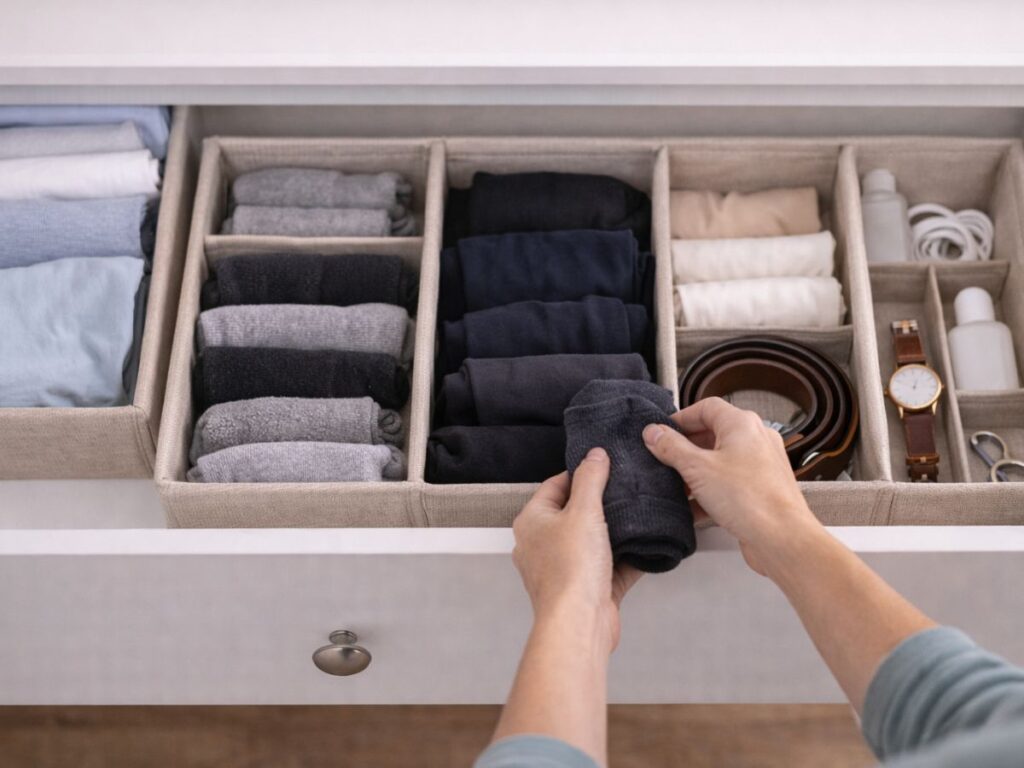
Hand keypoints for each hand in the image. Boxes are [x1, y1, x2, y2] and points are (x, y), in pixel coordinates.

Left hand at [512, 448, 642, 651]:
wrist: (579, 624)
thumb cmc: (570, 571)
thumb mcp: (584, 511)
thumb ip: (590, 479)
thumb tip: (594, 455)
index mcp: (532, 522)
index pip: (554, 486)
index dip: (580, 474)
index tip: (603, 467)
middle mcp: (542, 545)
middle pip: (574, 514)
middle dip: (601, 504)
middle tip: (623, 491)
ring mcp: (563, 568)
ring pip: (593, 542)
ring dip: (615, 532)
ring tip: (637, 516)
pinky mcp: (585, 589)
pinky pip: (608, 567)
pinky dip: (625, 559)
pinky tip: (644, 548)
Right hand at [642, 397, 820, 574]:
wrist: (782, 538)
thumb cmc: (748, 498)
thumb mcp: (697, 468)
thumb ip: (671, 447)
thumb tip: (653, 432)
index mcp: (742, 424)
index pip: (706, 408)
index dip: (681, 418)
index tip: (661, 432)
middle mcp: (755, 440)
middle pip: (713, 434)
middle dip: (686, 448)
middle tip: (664, 460)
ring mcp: (761, 465)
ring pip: (721, 461)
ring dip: (696, 473)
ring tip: (676, 487)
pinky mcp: (761, 489)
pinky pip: (730, 483)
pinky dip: (711, 491)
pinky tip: (693, 509)